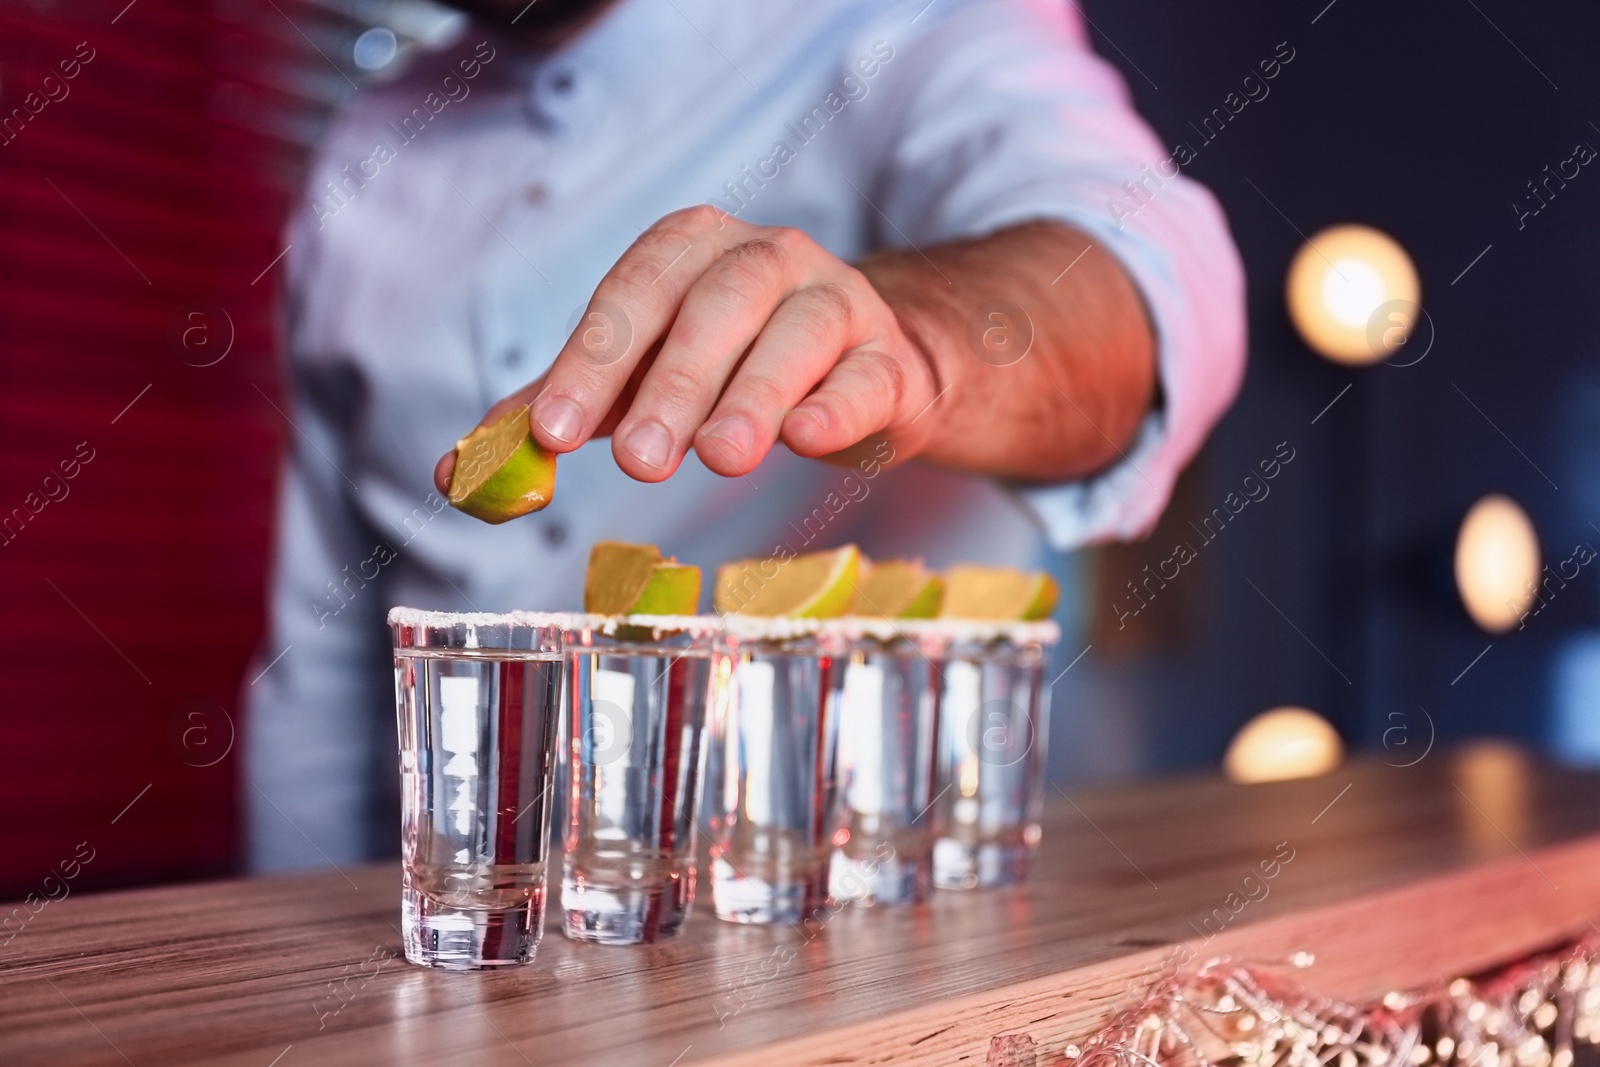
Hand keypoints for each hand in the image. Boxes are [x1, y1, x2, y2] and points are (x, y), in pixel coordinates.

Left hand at [435, 206, 940, 490]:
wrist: (860, 371)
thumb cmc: (730, 369)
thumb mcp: (637, 382)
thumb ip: (558, 413)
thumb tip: (454, 472)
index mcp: (691, 250)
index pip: (633, 294)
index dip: (593, 362)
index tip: (556, 434)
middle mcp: (767, 258)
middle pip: (716, 307)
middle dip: (674, 383)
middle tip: (640, 464)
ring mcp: (837, 303)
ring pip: (797, 333)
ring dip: (756, 393)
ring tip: (723, 457)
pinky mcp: (890, 361)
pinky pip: (867, 376)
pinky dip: (838, 405)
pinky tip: (809, 438)